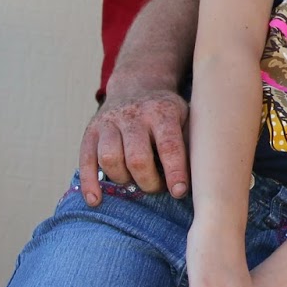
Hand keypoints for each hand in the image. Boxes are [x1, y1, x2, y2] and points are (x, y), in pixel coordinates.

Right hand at [77, 87, 188, 203]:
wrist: (137, 85)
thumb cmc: (166, 112)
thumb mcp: (185, 117)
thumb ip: (189, 144)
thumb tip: (200, 180)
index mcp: (162, 112)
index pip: (169, 145)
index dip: (174, 172)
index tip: (179, 192)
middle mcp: (134, 115)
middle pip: (137, 157)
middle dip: (148, 182)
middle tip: (157, 188)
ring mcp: (109, 122)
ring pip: (110, 159)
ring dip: (123, 180)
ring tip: (135, 183)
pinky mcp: (91, 131)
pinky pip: (86, 160)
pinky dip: (89, 183)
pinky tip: (97, 200)